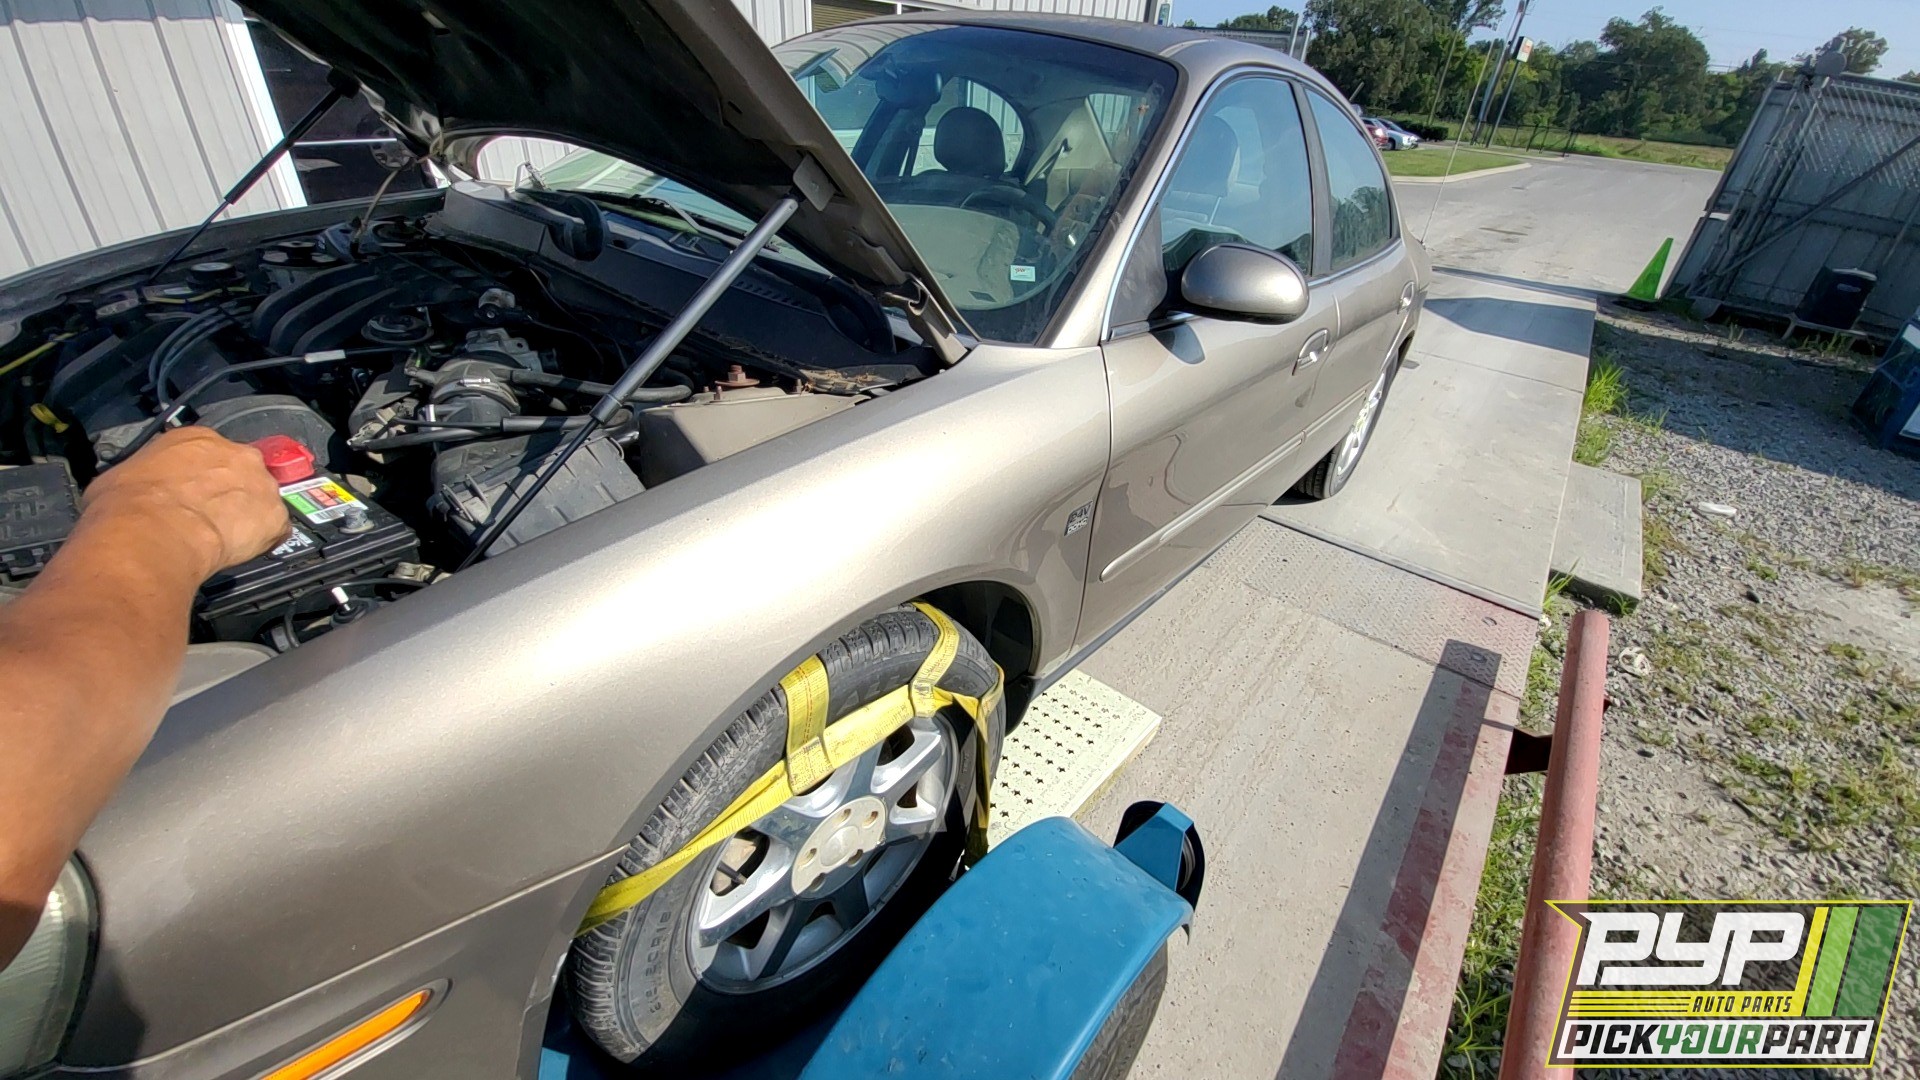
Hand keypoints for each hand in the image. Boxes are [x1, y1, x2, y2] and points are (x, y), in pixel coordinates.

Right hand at [80, 427, 288, 580]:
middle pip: (241, 471)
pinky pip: (276, 529)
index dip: (200, 475)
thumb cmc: (127, 504)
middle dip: (229, 491)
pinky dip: (263, 540)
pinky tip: (240, 551)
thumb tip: (132, 489)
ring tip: (224, 537)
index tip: (192, 491)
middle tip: (209, 515)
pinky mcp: (275, 516)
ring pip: (262, 498)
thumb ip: (142, 476)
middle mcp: (236, 454)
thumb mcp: (119, 477)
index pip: (207, 452)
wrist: (152, 531)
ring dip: (248, 515)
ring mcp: (261, 484)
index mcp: (196, 438)